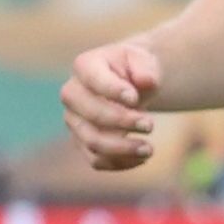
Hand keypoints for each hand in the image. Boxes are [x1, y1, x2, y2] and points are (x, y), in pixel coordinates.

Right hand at [62, 39, 165, 170]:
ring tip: (149, 149)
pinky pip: (96, 161)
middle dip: (122, 122)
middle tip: (150, 125)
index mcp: (85, 66)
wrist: (132, 86)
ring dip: (122, 149)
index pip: (92, 79)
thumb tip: (146, 82)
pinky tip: (142, 158)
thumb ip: (146, 68)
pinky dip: (121, 163)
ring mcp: (75, 121)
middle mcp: (72, 94)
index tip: (135, 98)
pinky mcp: (83, 143)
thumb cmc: (135, 69)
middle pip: (91, 114)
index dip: (113, 90)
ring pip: (92, 142)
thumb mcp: (144, 60)